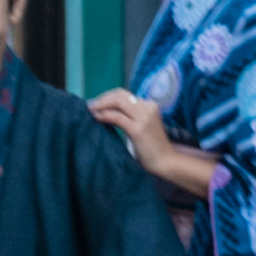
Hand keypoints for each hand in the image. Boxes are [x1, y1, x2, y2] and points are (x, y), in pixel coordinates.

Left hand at [97, 98, 215, 204]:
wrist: (166, 162)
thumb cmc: (152, 148)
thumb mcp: (141, 126)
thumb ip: (130, 117)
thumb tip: (107, 112)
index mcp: (149, 105)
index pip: (124, 94)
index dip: (108, 96)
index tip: (96, 103)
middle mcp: (148, 107)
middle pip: (119, 94)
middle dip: (102, 98)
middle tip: (90, 106)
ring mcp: (144, 117)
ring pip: (117, 102)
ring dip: (101, 105)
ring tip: (90, 110)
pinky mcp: (138, 129)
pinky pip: (117, 117)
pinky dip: (105, 115)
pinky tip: (97, 118)